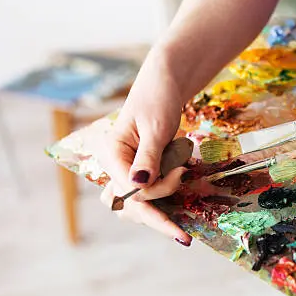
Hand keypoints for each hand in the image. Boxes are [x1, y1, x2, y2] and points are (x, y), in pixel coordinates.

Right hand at [100, 49, 191, 245]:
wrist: (164, 85)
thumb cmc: (158, 100)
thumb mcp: (156, 127)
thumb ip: (149, 158)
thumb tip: (139, 185)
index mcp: (111, 154)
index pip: (131, 192)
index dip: (158, 192)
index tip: (181, 174)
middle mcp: (114, 167)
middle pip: (130, 207)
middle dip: (159, 210)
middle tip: (184, 205)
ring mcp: (125, 171)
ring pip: (136, 207)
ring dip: (160, 201)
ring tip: (181, 173)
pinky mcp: (139, 173)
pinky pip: (148, 196)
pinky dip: (164, 192)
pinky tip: (178, 174)